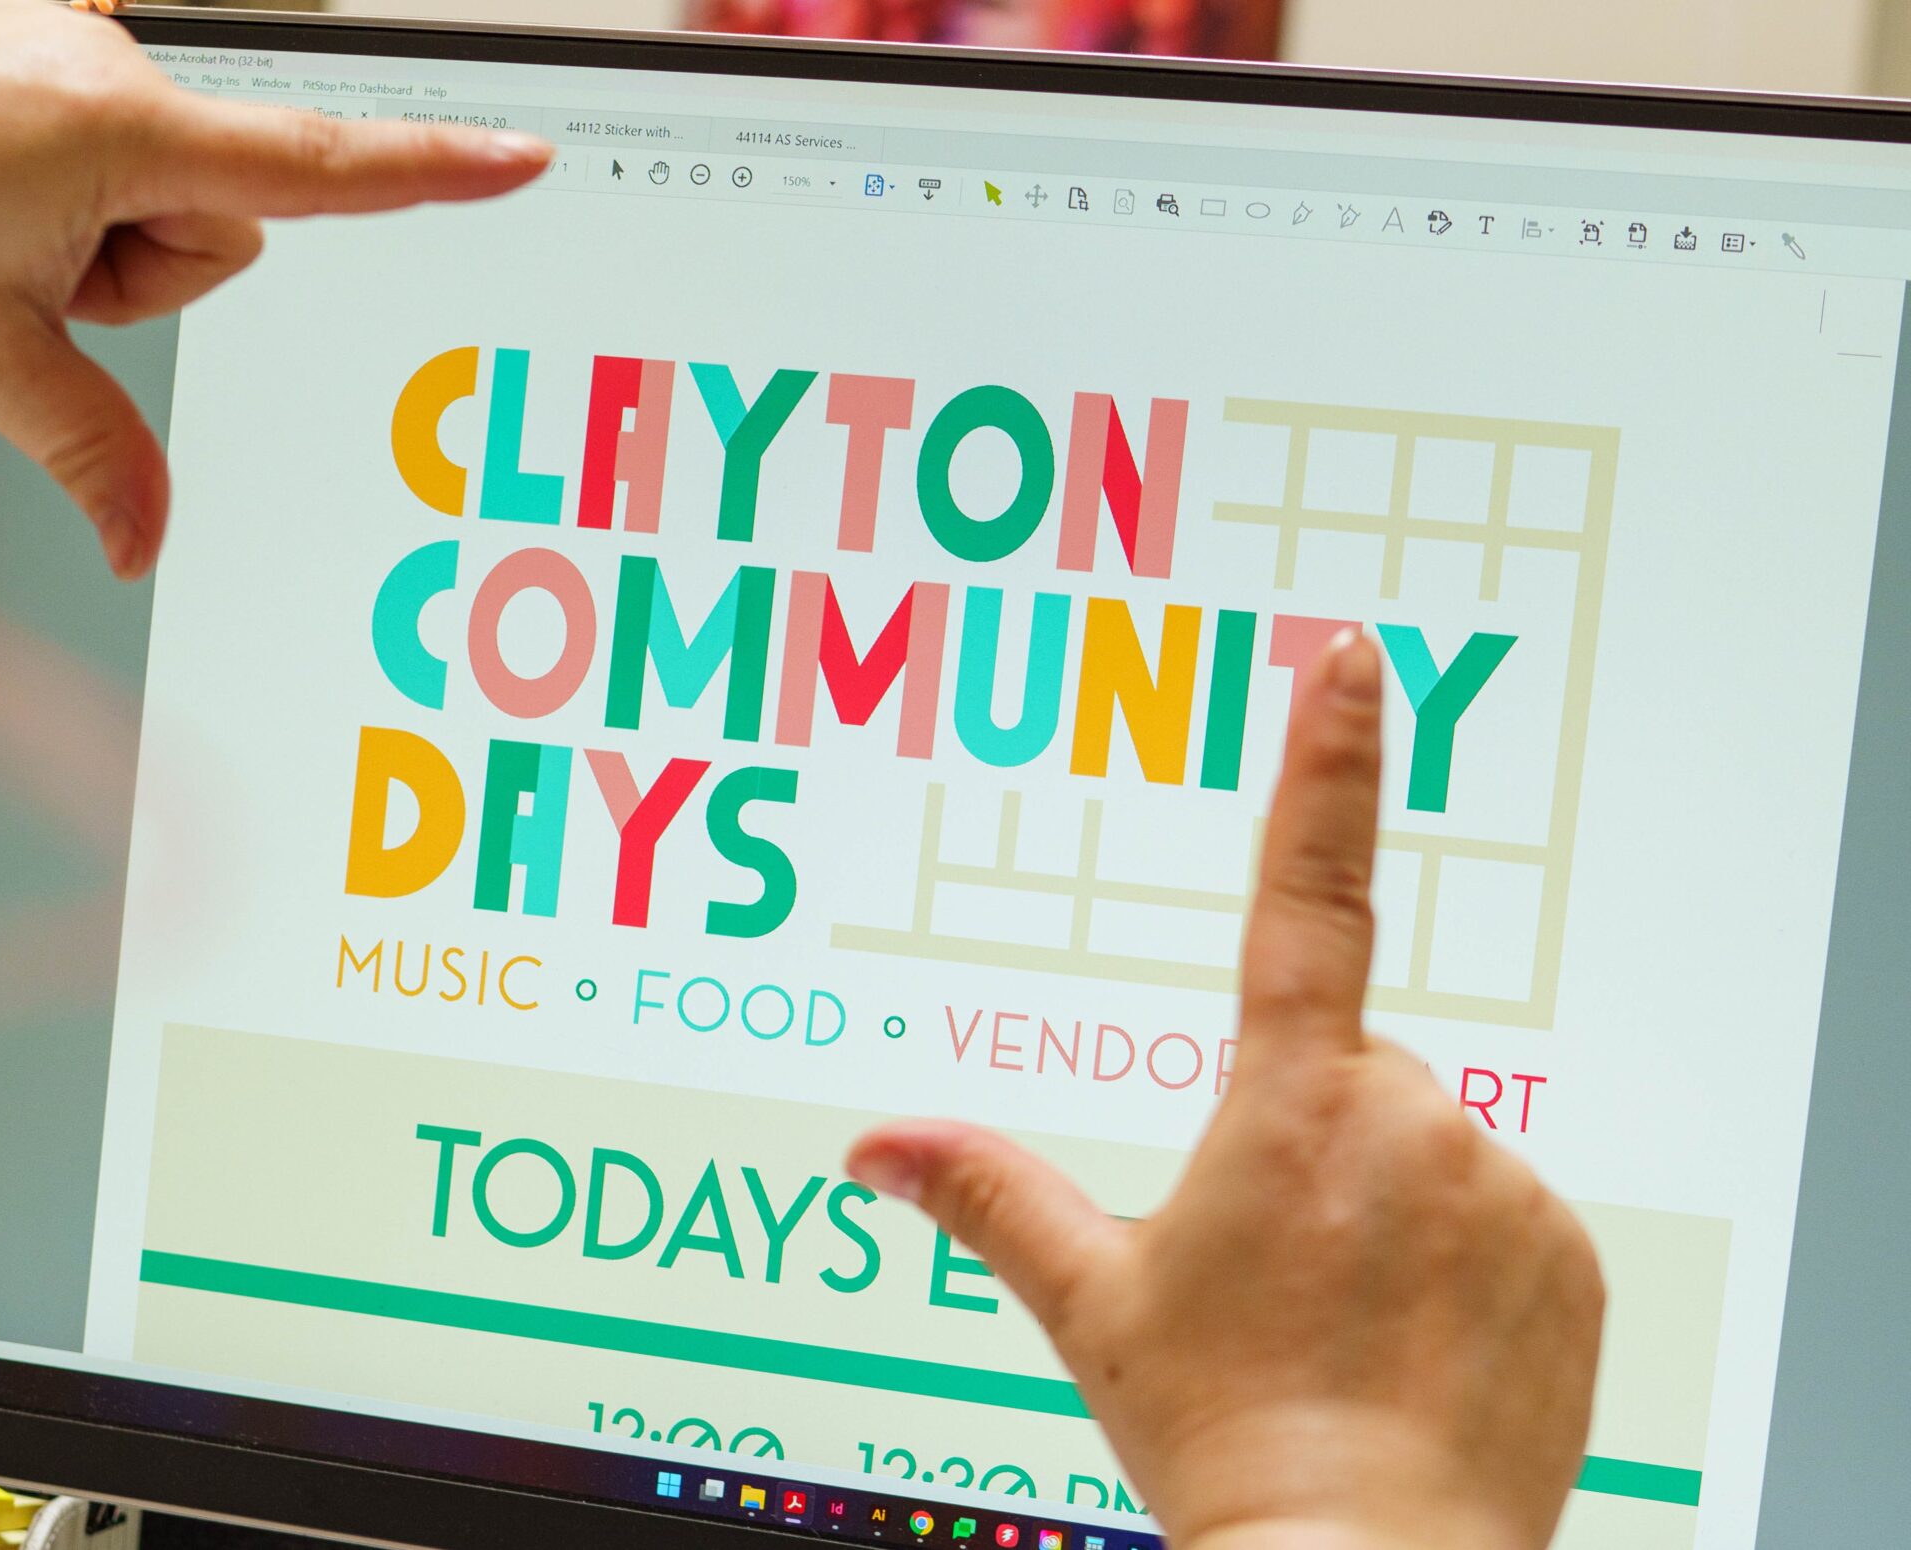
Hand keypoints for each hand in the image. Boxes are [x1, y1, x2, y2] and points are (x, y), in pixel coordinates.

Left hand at [0, 0, 548, 577]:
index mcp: (118, 130)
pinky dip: (56, 184)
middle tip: (29, 281)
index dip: (429, 169)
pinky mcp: (35, 40)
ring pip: (153, 184)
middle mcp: (108, 64)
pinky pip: (99, 137)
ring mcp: (68, 44)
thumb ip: (94, 452)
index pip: (312, 168)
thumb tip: (143, 545)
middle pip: (213, 216)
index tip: (518, 157)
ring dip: (93, 234)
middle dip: (139, 271)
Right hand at [847, 630, 1604, 1549]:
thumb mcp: (1095, 1305)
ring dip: (1384, 1213)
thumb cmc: (1230, 1435)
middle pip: (1351, 1083)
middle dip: (1310, 1150)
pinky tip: (1408, 1349)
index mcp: (1292, 1104)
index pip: (1306, 897)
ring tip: (1339, 1330)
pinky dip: (1457, 1267)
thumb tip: (875, 1146)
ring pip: (1427, 1156)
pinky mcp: (1567, 1261)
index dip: (1325, 767)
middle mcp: (1414, 1123)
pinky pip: (1500, 1223)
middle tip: (1274, 1274)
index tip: (1350, 664)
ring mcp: (1503, 1191)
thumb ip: (987, 1196)